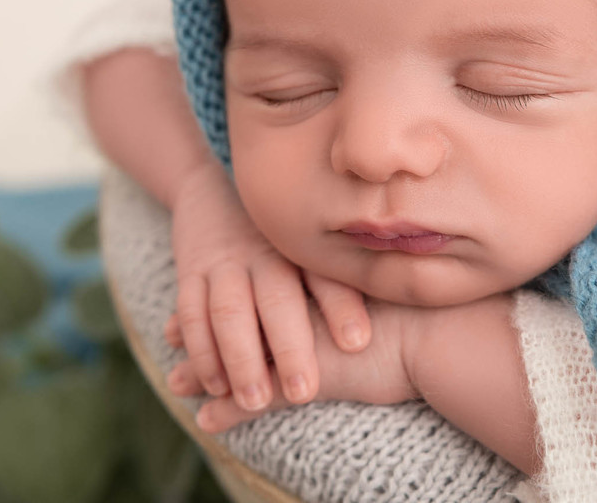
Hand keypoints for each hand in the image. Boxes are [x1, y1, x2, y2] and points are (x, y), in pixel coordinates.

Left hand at [165, 299, 417, 432]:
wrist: (436, 335)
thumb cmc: (423, 312)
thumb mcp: (383, 283)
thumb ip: (363, 279)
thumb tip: (379, 267)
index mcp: (309, 281)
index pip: (256, 285)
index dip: (225, 290)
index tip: (201, 292)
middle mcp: (293, 308)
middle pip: (232, 317)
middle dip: (200, 328)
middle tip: (168, 331)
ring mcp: (292, 345)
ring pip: (233, 359)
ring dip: (203, 371)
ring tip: (176, 382)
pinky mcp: (299, 381)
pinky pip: (250, 400)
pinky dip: (226, 414)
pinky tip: (205, 422)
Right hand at [168, 162, 371, 411]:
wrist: (211, 193)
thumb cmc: (277, 238)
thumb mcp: (308, 246)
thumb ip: (344, 273)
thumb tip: (405, 293)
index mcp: (300, 247)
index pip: (324, 277)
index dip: (341, 308)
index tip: (358, 343)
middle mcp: (264, 253)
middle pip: (277, 300)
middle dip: (291, 348)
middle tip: (305, 392)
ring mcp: (224, 263)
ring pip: (228, 311)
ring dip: (241, 359)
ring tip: (257, 402)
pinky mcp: (191, 273)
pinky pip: (192, 313)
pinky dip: (202, 350)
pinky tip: (215, 384)